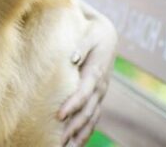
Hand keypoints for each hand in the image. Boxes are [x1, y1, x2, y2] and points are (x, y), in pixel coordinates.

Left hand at [58, 4, 117, 145]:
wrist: (106, 32)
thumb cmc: (92, 30)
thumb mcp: (89, 32)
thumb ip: (80, 45)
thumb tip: (72, 58)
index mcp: (96, 72)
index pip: (84, 92)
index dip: (72, 105)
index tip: (59, 115)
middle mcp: (100, 86)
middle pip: (87, 111)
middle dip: (74, 127)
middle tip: (59, 140)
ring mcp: (100, 93)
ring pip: (92, 118)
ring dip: (80, 134)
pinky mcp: (97, 96)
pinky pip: (93, 117)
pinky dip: (86, 131)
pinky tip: (76, 144)